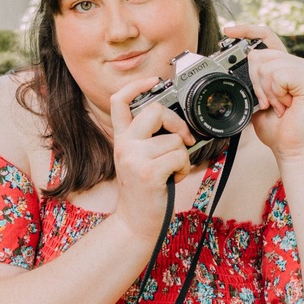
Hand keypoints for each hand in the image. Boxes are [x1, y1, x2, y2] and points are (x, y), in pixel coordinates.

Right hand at [109, 76, 194, 239]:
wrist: (135, 222)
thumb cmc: (144, 190)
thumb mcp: (138, 159)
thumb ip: (149, 139)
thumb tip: (178, 124)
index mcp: (122, 138)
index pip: (119, 101)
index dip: (136, 85)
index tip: (154, 80)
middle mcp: (124, 144)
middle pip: (155, 110)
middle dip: (177, 122)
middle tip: (183, 138)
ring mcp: (134, 157)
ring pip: (174, 139)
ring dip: (183, 156)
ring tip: (173, 170)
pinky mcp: (148, 172)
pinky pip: (179, 157)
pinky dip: (184, 168)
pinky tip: (175, 177)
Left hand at [223, 24, 303, 158]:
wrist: (291, 148)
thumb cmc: (276, 128)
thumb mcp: (255, 100)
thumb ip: (249, 81)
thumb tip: (230, 68)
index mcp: (284, 65)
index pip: (265, 37)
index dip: (246, 30)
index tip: (227, 30)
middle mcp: (297, 64)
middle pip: (259, 54)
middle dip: (253, 80)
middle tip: (265, 102)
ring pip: (267, 65)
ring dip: (265, 90)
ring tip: (277, 105)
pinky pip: (278, 75)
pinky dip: (275, 92)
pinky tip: (285, 104)